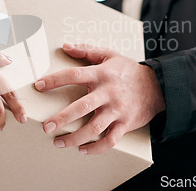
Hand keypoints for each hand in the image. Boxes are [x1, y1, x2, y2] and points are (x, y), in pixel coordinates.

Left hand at [34, 43, 164, 154]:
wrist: (157, 86)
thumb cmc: (128, 70)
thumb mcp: (109, 55)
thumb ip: (86, 50)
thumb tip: (65, 46)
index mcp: (101, 74)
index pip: (74, 75)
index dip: (55, 80)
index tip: (38, 85)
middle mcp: (108, 93)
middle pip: (82, 107)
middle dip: (62, 118)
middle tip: (46, 126)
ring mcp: (117, 110)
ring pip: (95, 128)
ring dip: (75, 138)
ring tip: (58, 142)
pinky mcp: (125, 124)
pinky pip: (110, 140)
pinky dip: (96, 148)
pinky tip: (82, 150)